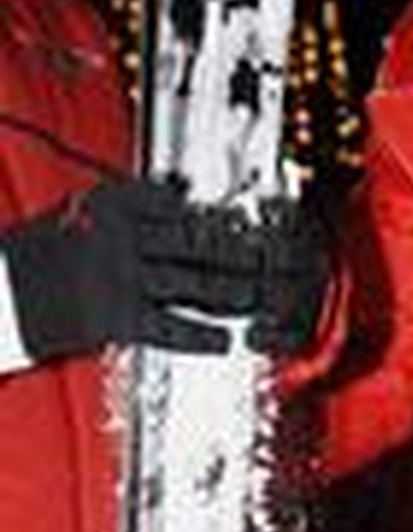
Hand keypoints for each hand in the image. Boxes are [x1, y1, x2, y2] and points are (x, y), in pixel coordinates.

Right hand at [4, 177, 330, 365]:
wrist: (1, 290)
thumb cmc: (43, 252)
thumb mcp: (82, 211)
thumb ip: (132, 201)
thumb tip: (180, 191)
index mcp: (111, 203)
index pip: (175, 204)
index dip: (214, 215)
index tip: (241, 220)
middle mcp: (121, 236)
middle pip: (195, 242)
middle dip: (236, 252)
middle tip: (266, 258)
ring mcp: (121, 277)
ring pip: (192, 282)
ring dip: (231, 291)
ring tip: (257, 296)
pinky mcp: (116, 317)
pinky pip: (170, 325)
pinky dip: (201, 334)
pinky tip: (224, 341)